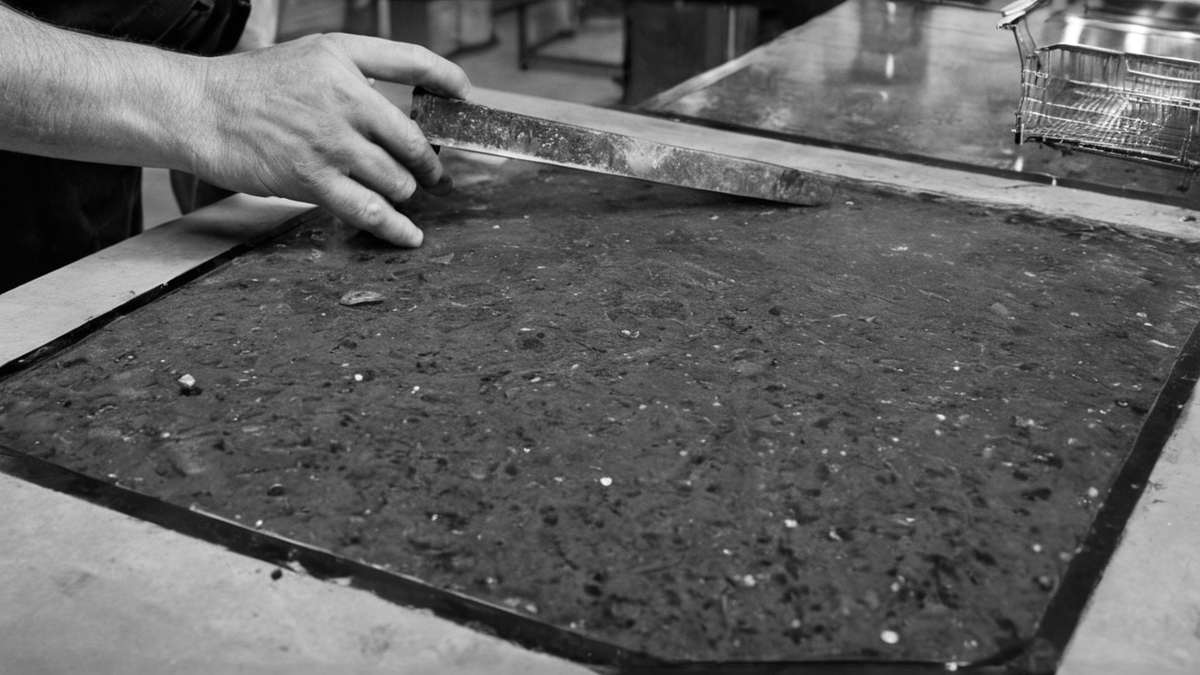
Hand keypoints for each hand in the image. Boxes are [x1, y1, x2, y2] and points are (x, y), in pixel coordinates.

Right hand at [188, 34, 470, 246]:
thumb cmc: (250, 87)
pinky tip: (409, 235)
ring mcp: (330, 141)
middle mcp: (343, 97)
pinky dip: (396, 228)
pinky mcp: (313, 179)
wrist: (199, 111)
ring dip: (403, 192)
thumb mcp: (308, 57)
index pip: (413, 60)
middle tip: (432, 173)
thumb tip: (396, 105)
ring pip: (395, 178)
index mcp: (342, 58)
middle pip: (413, 139)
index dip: (447, 79)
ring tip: (399, 193)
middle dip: (429, 163)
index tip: (464, 95)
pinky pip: (370, 211)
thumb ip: (355, 73)